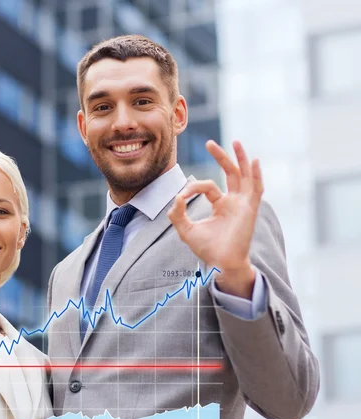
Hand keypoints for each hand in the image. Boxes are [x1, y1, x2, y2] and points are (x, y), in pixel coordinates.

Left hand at [168, 140, 262, 297]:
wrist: (221, 263)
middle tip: (209, 143)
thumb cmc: (206, 249)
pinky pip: (256, 188)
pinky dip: (255, 174)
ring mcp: (243, 204)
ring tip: (235, 142)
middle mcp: (233, 201)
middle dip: (221, 157)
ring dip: (240, 158)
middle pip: (230, 173)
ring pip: (244, 176)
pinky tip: (253, 161)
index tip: (180, 196)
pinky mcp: (250, 209)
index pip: (207, 186)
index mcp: (220, 205)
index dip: (192, 187)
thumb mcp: (186, 230)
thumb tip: (176, 197)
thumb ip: (177, 214)